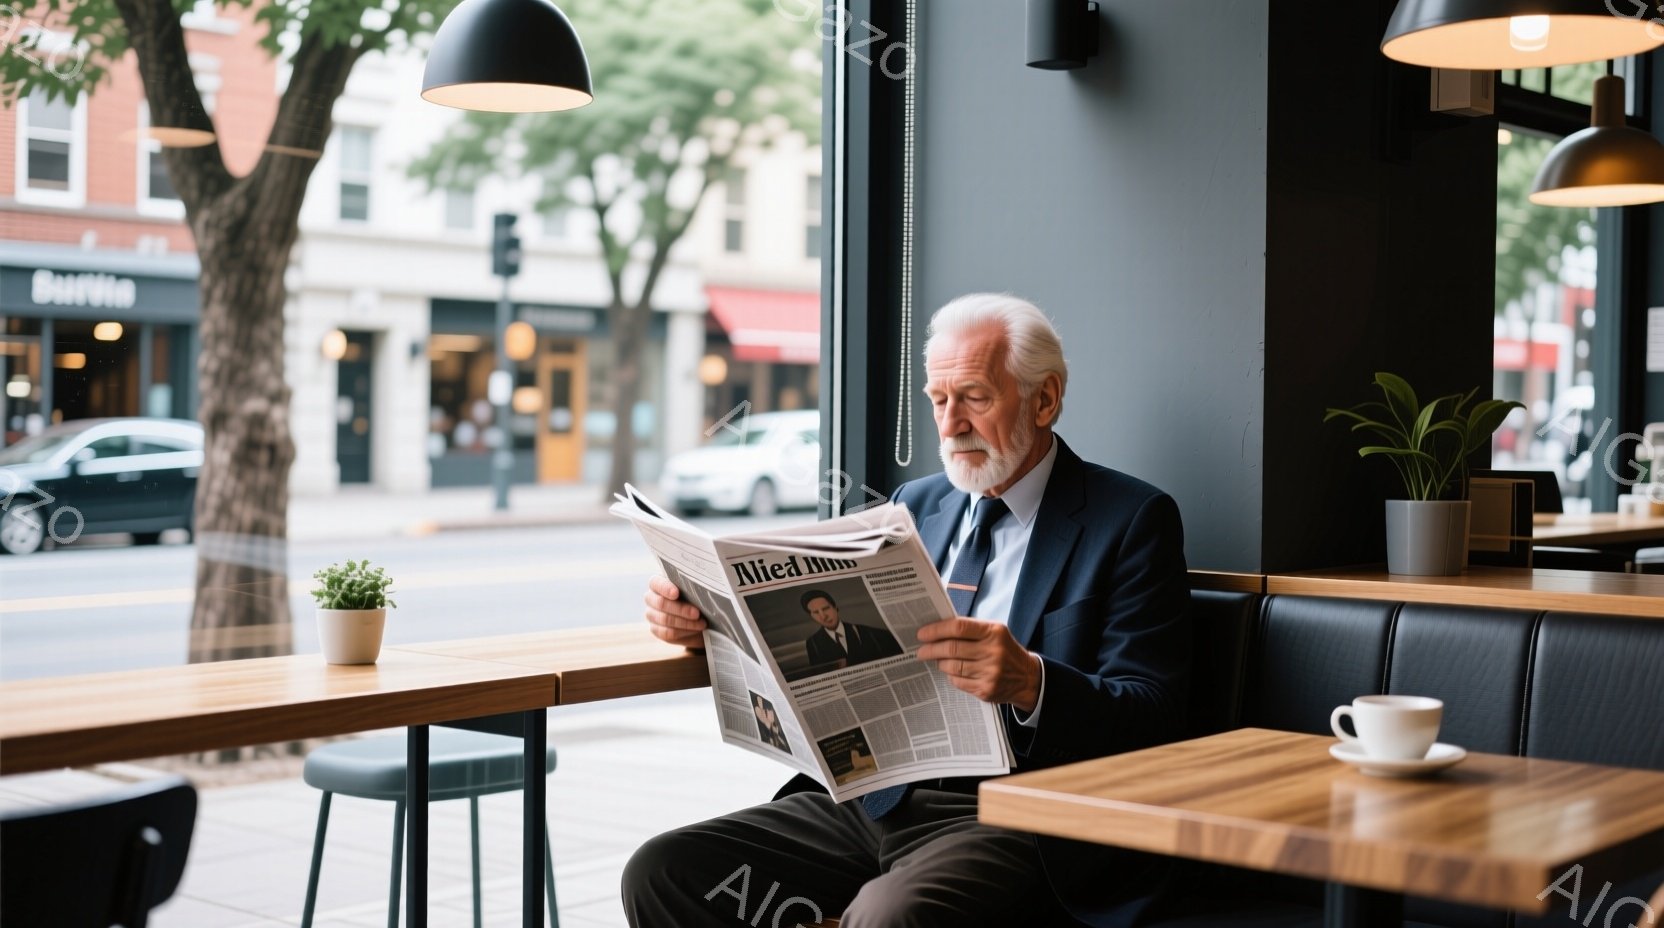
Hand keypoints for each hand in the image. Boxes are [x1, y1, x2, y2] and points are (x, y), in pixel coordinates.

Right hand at [644, 574, 705, 647]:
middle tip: (697, 613)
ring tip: (701, 623)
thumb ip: (692, 587)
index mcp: (657, 583)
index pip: (656, 583)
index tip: (676, 593)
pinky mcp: (656, 630)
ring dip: (686, 622)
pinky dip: (684, 632)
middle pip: (661, 603)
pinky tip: (695, 630)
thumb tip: (700, 588)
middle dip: (681, 609)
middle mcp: (651, 598)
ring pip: (665, 619)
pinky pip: (667, 633)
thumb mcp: (694, 590)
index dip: (665, 588)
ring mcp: (651, 615)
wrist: (697, 617)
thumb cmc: (694, 598)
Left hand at [916, 617, 1041, 711]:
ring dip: (940, 663)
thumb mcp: (994, 632)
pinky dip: (951, 675)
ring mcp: (990, 673)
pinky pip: (958, 681)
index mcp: (994, 632)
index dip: (936, 630)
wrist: (1027, 678)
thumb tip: (936, 630)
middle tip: (920, 651)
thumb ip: (969, 629)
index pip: (958, 628)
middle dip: (931, 649)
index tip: (922, 634)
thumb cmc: (1004, 650)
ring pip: (952, 667)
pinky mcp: (986, 690)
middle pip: (951, 649)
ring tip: (936, 659)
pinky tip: (951, 671)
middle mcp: (993, 652)